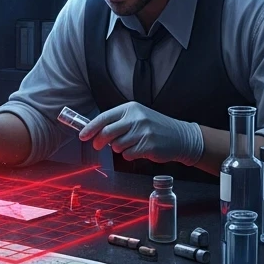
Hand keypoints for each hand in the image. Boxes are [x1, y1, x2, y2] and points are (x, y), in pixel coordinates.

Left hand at [78, 102, 203, 164]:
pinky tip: (139, 150)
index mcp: (131, 108)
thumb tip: (95, 130)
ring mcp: (143, 132)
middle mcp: (136, 118)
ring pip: (116, 146)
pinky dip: (129, 155)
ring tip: (130, 144)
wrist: (180, 136)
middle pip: (107, 132)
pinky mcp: (148, 146)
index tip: (83, 135)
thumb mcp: (138, 116)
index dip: (90, 128)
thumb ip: (119, 121)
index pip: (104, 117)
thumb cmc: (155, 127)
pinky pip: (128, 155)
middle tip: (98, 146)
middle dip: (99, 142)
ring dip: (119, 149)